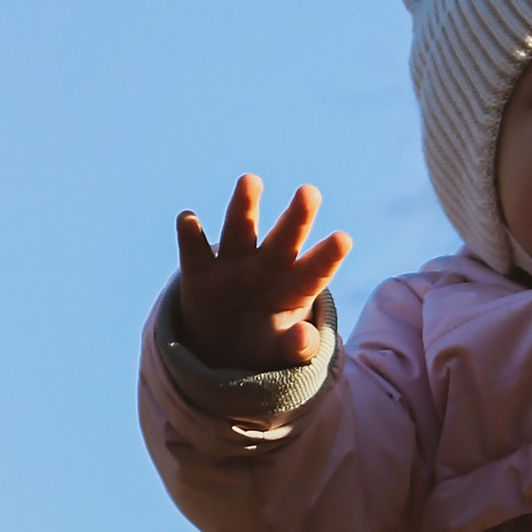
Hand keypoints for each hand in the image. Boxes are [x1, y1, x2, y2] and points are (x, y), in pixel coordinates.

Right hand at [173, 176, 350, 372]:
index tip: (344, 240)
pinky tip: (188, 218)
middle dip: (297, 217)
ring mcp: (233, 265)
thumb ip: (296, 346)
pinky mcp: (200, 272)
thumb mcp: (281, 350)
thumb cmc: (265, 340)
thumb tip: (304, 339)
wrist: (223, 344)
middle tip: (310, 192)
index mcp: (294, 287)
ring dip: (245, 206)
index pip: (315, 271)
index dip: (328, 257)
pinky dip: (190, 235)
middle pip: (284, 240)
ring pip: (240, 230)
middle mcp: (267, 267)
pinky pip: (195, 251)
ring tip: (251, 181)